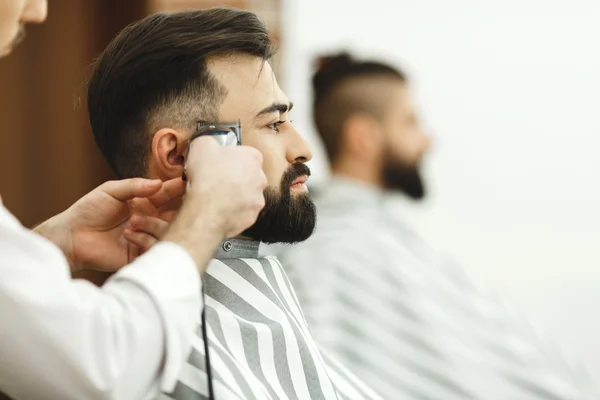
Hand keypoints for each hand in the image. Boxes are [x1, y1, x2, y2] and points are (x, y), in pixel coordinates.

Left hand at [35, 178, 184, 271]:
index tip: (188, 182)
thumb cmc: (87, 211)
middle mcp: (149, 220)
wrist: (72, 237)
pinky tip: (129, 236)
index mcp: (145, 204)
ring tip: (132, 223)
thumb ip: (135, 186)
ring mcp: (146, 237)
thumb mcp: (110, 190)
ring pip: (167, 232)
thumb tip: (158, 183)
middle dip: (175, 211)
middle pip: (175, 215)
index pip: (168, 194)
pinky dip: (144, 240)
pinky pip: (155, 249)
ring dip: (153, 225)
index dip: (179, 188)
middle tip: (167, 208)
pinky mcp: (140, 255)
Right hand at [162, 136, 266, 266]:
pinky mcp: (251, 217)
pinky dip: (233, 210)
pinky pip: (243, 211)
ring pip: (247, 194)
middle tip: (217, 178)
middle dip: (235, 176)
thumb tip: (207, 143)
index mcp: (252, 157)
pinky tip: (219, 208)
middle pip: (248, 174)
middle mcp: (260, 178)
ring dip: (235, 194)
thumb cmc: (207, 178)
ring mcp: (257, 199)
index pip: (246, 153)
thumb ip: (209, 141)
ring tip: (216, 195)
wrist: (207, 210)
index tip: (220, 161)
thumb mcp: (201, 145)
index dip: (231, 157)